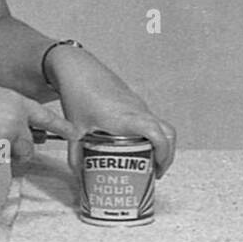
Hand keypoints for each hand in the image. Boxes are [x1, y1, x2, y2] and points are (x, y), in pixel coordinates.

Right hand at [0, 75, 82, 167]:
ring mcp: (6, 133)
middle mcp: (16, 118)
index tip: (75, 134)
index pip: (45, 117)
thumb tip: (23, 142)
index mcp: (18, 102)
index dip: (61, 127)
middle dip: (14, 151)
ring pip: (6, 157)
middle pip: (27, 148)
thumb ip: (11, 117)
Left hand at [44, 44, 176, 178]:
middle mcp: (138, 110)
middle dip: (167, 154)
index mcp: (126, 117)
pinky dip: (151, 134)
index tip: (157, 168)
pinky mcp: (134, 101)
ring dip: (160, 144)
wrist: (77, 67)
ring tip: (147, 162)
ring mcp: (138, 105)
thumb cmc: (78, 93)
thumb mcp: (75, 129)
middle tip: (156, 172)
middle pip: (167, 131)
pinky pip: (151, 119)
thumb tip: (79, 173)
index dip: (163, 151)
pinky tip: (135, 144)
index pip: (156, 133)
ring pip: (160, 125)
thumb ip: (76, 154)